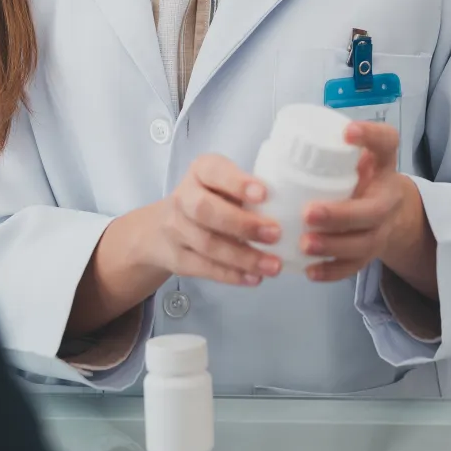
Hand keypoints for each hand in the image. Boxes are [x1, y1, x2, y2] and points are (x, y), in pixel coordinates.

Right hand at [143, 154, 283, 286]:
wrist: (162, 228)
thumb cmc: (209, 200)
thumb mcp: (223, 186)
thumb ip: (246, 192)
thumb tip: (288, 208)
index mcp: (200, 172)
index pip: (214, 171)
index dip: (237, 183)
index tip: (265, 194)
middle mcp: (183, 198)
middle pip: (206, 211)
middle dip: (243, 224)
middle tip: (276, 234)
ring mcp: (176, 230)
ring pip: (208, 245)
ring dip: (244, 257)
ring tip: (273, 266)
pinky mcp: (176, 258)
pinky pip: (204, 268)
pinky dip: (232, 275)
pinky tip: (255, 278)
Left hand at [300, 122, 424, 283]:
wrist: (390, 210)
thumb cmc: (360, 176)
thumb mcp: (354, 155)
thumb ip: (328, 148)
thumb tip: (279, 141)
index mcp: (383, 164)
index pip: (387, 143)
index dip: (369, 136)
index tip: (347, 132)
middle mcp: (387, 196)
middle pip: (372, 210)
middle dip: (340, 214)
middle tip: (308, 213)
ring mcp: (382, 228)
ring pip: (363, 243)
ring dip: (333, 246)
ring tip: (305, 244)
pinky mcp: (371, 253)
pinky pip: (354, 267)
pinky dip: (331, 271)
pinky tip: (309, 271)